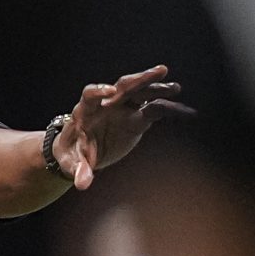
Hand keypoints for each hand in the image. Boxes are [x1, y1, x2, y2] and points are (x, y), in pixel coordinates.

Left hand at [55, 66, 194, 189]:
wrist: (81, 154)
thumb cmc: (71, 154)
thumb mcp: (71, 163)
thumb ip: (79, 170)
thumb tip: (82, 184)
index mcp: (85, 110)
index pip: (91, 94)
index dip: (100, 91)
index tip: (111, 92)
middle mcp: (106, 104)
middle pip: (122, 86)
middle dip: (140, 79)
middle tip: (159, 71)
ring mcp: (122, 109)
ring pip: (141, 93)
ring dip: (157, 88)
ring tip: (175, 88)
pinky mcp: (135, 120)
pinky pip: (153, 111)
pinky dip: (167, 109)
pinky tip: (183, 110)